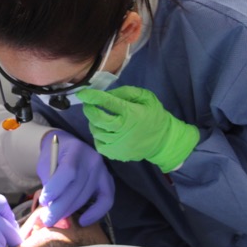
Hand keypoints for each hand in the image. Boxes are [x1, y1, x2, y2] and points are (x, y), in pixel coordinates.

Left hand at [36, 131, 114, 227]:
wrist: (69, 145)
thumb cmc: (55, 155)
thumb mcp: (46, 162)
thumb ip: (48, 179)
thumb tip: (49, 204)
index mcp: (75, 149)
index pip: (68, 171)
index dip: (55, 189)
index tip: (43, 201)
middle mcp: (92, 159)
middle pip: (77, 188)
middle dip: (59, 207)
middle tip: (47, 220)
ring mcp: (102, 170)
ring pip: (86, 196)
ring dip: (70, 210)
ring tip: (57, 218)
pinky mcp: (108, 180)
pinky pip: (106, 200)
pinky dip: (95, 213)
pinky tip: (83, 221)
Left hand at [78, 86, 199, 173]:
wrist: (164, 141)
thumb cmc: (155, 116)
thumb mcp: (146, 98)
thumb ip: (126, 92)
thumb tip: (107, 94)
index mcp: (130, 113)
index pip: (106, 102)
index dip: (92, 97)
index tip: (82, 93)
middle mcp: (122, 129)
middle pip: (97, 118)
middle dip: (89, 109)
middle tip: (88, 104)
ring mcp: (118, 144)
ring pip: (96, 131)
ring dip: (93, 122)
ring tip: (98, 117)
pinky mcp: (117, 154)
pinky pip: (99, 144)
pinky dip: (97, 136)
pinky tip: (103, 131)